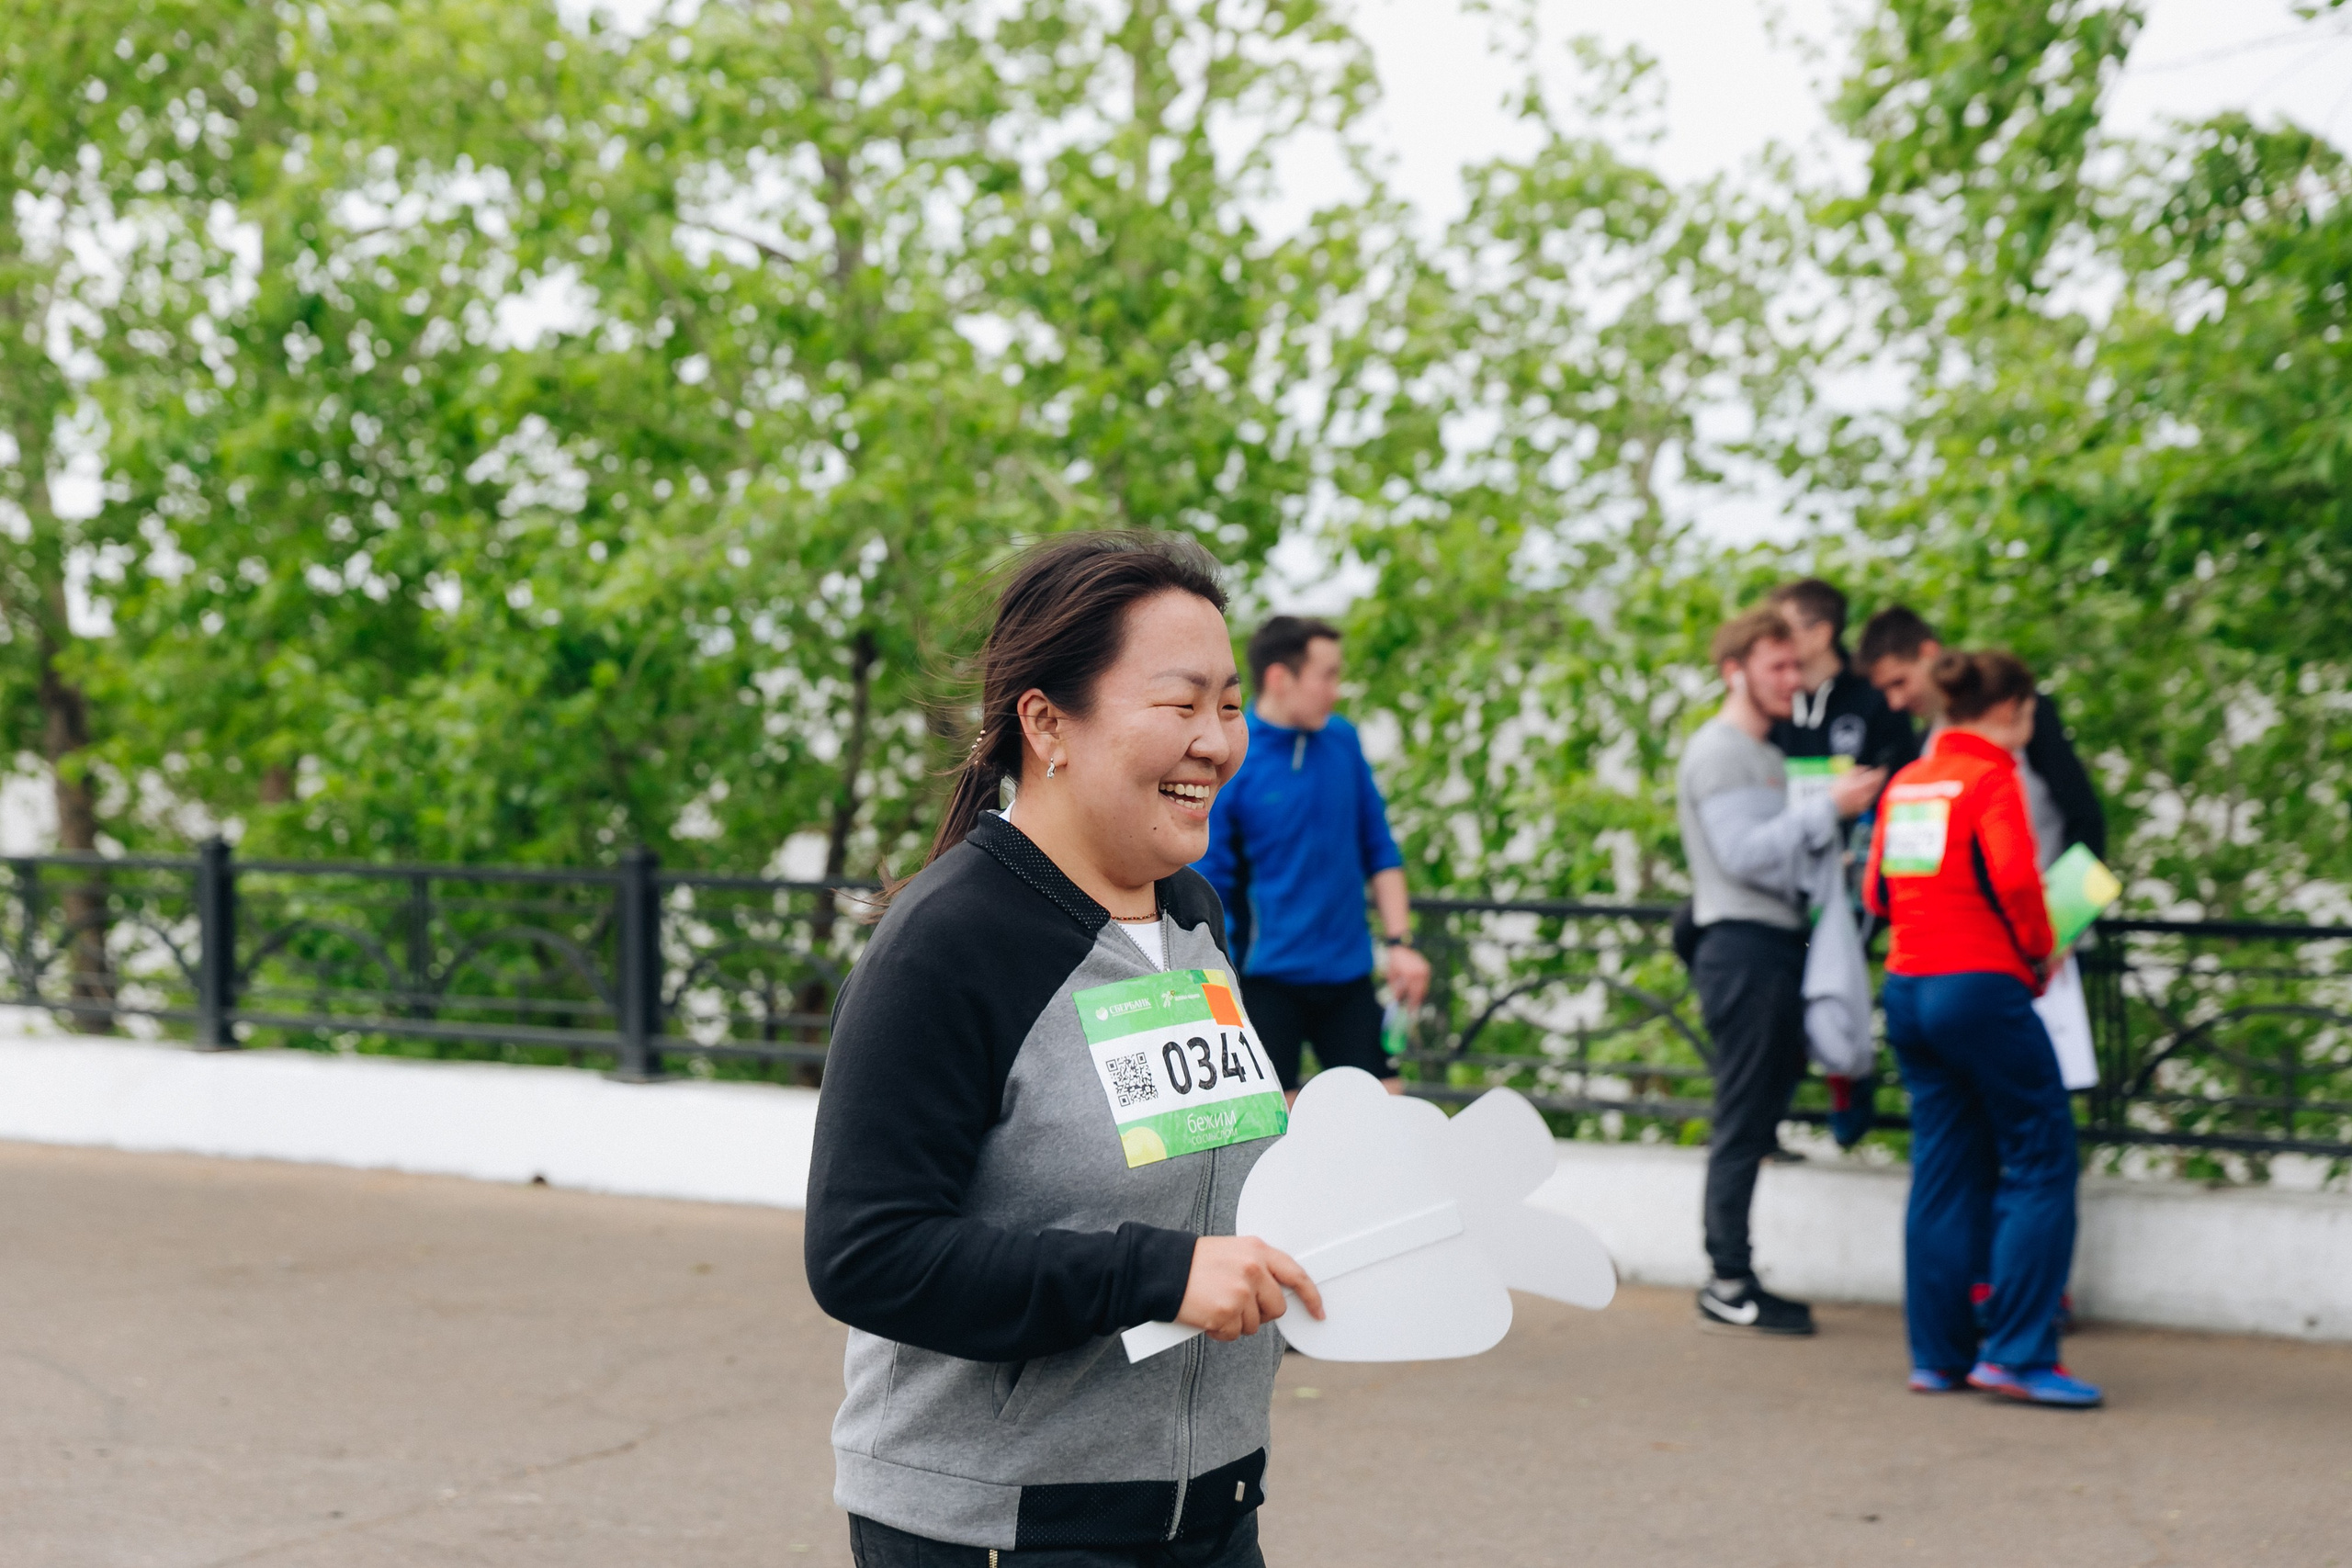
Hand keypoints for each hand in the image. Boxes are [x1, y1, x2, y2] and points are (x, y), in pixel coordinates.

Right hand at [1175, 1236, 1325, 1341]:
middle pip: (1276, 1307)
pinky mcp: (1226, 1313)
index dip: (1311, 1296)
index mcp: (1256, 1250)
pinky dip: (1221, 1331)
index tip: (1318, 1310)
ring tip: (1216, 1305)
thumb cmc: (1193, 1263)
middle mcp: (1252, 1269)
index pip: (1296, 1274)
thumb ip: (1256, 1267)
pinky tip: (1207, 1316)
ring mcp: (1240, 1292)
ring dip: (1236, 1322)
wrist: (1162, 1269)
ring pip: (1254, 1324)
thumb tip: (1276, 1290)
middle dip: (1260, 1313)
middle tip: (1238, 1306)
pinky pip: (1233, 1334)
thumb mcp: (1231, 1252)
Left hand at [1384, 941, 1431, 1010]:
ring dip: (1418, 996)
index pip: (1412, 995)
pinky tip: (1415, 992)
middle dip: (1416, 1003)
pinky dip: (1420, 988)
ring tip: (1413, 1003)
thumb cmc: (1393, 961)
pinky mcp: (1426, 968)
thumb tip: (1398, 1002)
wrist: (1401, 946)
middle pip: (1420, 993)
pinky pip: (1424, 982)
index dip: (1412, 1005)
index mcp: (1409, 975)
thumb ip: (1395, 989)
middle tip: (1412, 1011)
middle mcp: (1419, 973)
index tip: (1410, 1014)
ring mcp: (1424, 970)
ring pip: (1423, 988)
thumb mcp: (1392, 976)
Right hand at [1828, 765, 1887, 819]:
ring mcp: (1864, 803)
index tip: (1883, 767)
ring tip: (1875, 782)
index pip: (1875, 777)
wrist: (1830, 807)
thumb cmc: (1836, 792)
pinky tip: (1868, 792)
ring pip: (1875, 793)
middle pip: (1877, 785)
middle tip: (1881, 774)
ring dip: (1876, 787)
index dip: (1881, 772)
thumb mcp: (1844, 777)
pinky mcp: (1863, 808)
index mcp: (1860, 786)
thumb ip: (1856, 771)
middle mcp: (1864, 795)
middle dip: (1880, 779)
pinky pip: (1870, 799)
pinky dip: (1871, 794)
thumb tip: (1866, 767)